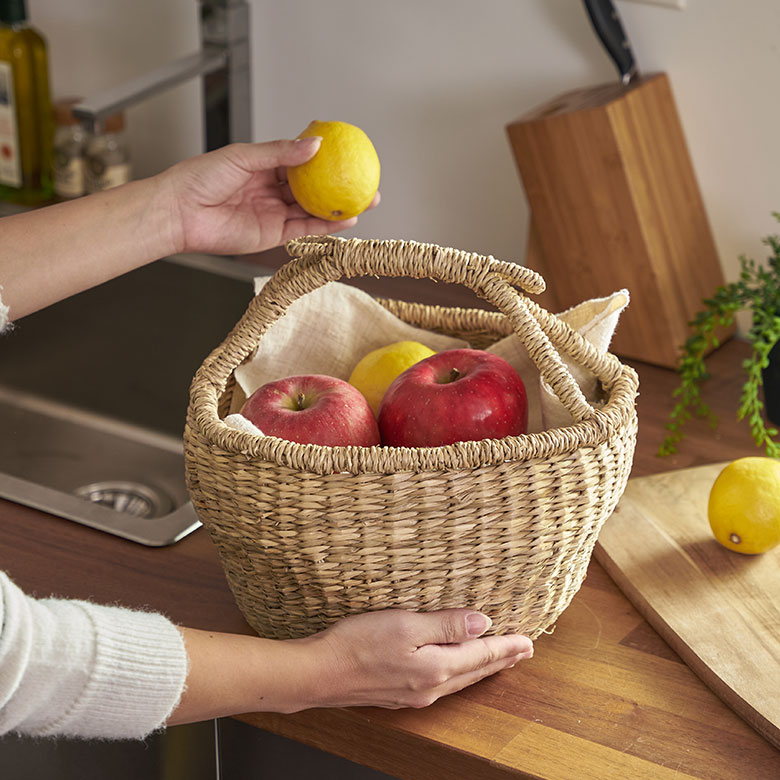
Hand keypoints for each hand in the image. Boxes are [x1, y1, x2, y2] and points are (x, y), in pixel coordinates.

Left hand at [158, 138, 378, 255]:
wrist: (181, 212)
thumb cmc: (200, 178)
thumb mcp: (244, 156)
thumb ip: (281, 153)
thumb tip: (315, 145)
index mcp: (265, 166)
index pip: (302, 161)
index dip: (326, 159)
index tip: (350, 153)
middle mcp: (272, 190)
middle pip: (314, 188)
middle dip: (341, 185)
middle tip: (367, 180)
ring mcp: (274, 213)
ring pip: (314, 210)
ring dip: (340, 207)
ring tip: (365, 201)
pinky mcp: (273, 235)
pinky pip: (305, 229)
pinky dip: (326, 226)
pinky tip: (345, 219)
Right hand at [296, 609, 532, 709]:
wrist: (318, 673)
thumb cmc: (357, 644)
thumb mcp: (406, 624)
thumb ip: (446, 625)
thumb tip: (483, 623)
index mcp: (436, 669)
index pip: (481, 655)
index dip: (506, 647)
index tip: (529, 642)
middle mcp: (430, 687)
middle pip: (474, 671)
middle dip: (501, 659)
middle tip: (523, 651)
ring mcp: (413, 694)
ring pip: (459, 679)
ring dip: (481, 667)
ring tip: (498, 659)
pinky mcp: (398, 693)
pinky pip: (441, 682)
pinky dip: (459, 671)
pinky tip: (455, 667)